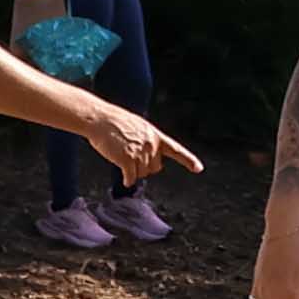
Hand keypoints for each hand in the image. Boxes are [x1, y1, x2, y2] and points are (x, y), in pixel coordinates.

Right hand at [71, 93, 198, 185]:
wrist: (99, 119)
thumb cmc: (114, 122)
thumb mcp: (137, 126)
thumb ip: (147, 141)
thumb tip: (150, 158)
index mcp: (155, 135)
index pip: (176, 149)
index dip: (188, 160)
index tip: (198, 168)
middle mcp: (151, 145)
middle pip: (155, 168)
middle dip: (145, 166)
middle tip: (130, 155)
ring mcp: (140, 153)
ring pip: (142, 174)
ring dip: (133, 170)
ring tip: (122, 156)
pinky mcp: (127, 160)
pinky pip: (131, 178)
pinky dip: (128, 180)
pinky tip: (124, 178)